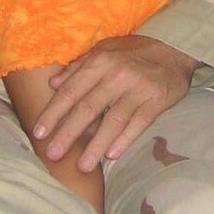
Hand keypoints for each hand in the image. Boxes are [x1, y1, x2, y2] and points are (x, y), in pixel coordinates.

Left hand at [33, 36, 197, 171]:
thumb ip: (78, 68)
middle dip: (68, 134)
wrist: (174, 48)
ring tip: (82, 165)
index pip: (71, 91)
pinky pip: (138, 124)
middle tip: (53, 154)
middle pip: (88, 109)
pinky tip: (112, 155)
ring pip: (113, 121)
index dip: (53, 113)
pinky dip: (125, 140)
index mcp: (99, 62)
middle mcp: (117, 75)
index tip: (39, 133)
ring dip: (96, 145)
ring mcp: (138, 89)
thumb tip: (53, 84)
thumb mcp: (103, 50)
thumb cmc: (133, 52)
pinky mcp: (157, 101)